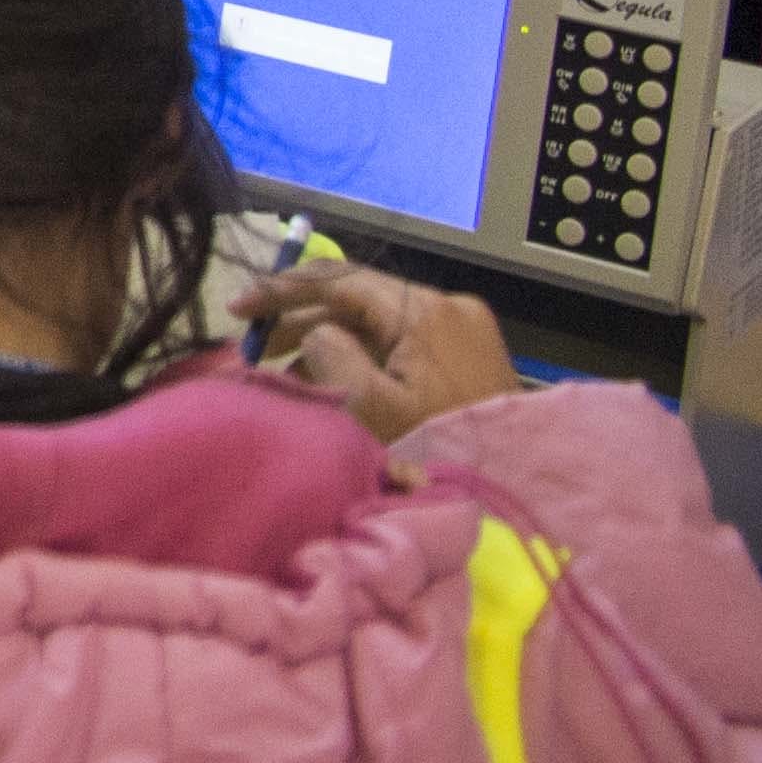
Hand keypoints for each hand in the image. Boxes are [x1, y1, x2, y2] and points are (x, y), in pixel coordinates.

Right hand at [249, 261, 522, 446]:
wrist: (522, 482)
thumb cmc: (441, 450)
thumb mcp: (373, 409)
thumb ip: (330, 355)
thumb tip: (315, 332)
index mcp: (423, 311)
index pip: (338, 280)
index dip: (282, 291)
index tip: (239, 309)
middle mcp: (447, 305)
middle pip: (358, 297)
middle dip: (302, 318)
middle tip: (257, 347)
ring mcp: (463, 327)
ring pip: (379, 319)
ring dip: (332, 338)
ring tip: (289, 371)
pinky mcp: (469, 351)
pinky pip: (403, 339)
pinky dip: (366, 353)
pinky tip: (337, 379)